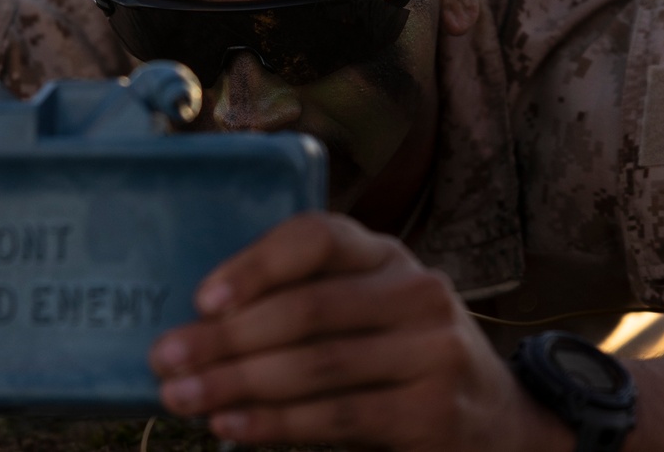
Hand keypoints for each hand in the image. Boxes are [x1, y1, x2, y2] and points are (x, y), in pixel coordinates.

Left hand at [149, 212, 562, 450]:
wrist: (496, 416)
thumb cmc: (397, 353)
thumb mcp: (363, 309)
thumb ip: (302, 304)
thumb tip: (201, 329)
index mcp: (384, 255)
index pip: (315, 237)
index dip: (254, 264)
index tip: (201, 299)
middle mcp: (414, 290)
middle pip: (305, 308)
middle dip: (225, 338)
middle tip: (167, 359)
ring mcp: (432, 349)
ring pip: (315, 364)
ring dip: (237, 382)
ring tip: (184, 396)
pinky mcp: (434, 411)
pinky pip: (337, 415)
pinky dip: (275, 423)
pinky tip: (232, 426)